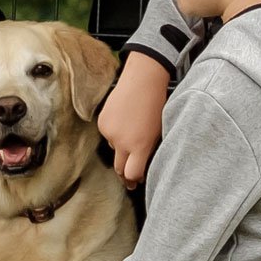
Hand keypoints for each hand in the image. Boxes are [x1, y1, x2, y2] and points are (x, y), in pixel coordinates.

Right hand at [100, 50, 170, 185]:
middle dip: (125, 172)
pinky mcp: (102, 123)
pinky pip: (107, 135)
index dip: (135, 180)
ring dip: (120, 148)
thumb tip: (143, 165)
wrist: (143, 79)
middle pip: (119, 169)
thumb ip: (149, 151)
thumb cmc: (156, 104)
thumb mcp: (158, 132)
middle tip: (130, 175)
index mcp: (139, 146)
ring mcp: (109, 133)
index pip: (132, 174)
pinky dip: (114, 133)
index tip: (137, 181)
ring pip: (113, 150)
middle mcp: (122, 143)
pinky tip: (124, 122)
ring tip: (132, 133)